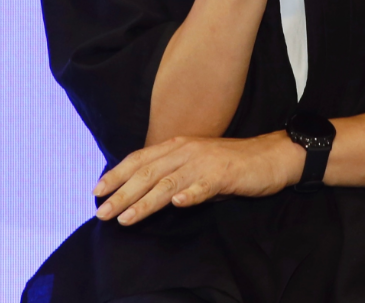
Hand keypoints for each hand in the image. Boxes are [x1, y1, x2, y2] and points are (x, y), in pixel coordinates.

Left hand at [93, 132, 304, 225]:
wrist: (268, 157)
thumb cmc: (228, 163)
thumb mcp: (194, 163)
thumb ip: (172, 172)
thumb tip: (142, 189)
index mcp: (178, 146)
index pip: (140, 159)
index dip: (117, 173)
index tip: (97, 190)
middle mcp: (187, 151)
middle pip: (148, 173)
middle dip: (121, 193)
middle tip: (102, 212)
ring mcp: (204, 163)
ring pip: (168, 183)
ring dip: (145, 201)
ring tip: (125, 218)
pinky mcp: (224, 175)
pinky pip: (204, 187)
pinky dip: (190, 195)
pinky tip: (178, 205)